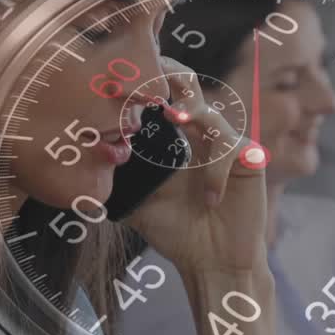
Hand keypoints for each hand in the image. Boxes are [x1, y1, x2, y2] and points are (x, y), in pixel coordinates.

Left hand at [125, 58, 267, 277]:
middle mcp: (204, 137)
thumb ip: (123, 181)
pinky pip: (229, 150)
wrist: (212, 264)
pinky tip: (211, 199)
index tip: (123, 77)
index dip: (149, 81)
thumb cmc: (179, 234)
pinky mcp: (249, 160)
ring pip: (210, 116)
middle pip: (191, 88)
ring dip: (192, 117)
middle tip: (153, 71)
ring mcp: (228, 145)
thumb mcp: (141, 204)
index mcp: (180, 141)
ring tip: (175, 118)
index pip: (165, 98)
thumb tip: (85, 165)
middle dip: (173, 74)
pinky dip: (215, 172)